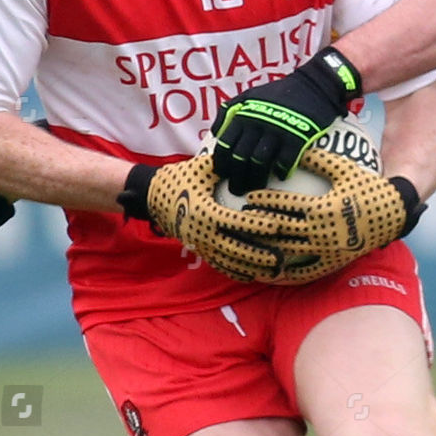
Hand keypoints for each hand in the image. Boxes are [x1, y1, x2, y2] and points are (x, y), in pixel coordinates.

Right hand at [119, 154, 295, 281]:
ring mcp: (200, 244)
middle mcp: (202, 232)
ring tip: (275, 271)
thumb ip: (226, 166)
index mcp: (204, 211)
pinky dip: (236, 272)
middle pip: (236, 248)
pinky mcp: (199, 250)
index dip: (256, 224)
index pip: (235, 221)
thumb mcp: (202, 167)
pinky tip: (253, 276)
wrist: (152, 197)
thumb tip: (252, 159)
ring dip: (252, 267)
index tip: (277, 226)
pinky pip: (219, 265)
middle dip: (260, 255)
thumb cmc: (181, 178)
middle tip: (283, 257)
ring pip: (230, 261)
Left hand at [212, 46, 363, 196]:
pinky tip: (281, 175)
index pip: (226, 144)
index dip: (222, 163)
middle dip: (237, 177)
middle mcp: (257, 124)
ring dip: (257, 179)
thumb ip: (229, 111)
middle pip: (241, 157)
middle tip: (237, 190)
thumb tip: (215, 132)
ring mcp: (277, 131)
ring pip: (260, 162)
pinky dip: (282, 171)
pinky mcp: (297, 137)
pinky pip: (286, 160)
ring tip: (256, 188)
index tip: (223, 175)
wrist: (312, 86)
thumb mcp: (248, 95)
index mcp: (243, 116)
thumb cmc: (278, 94)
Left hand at [239, 149, 424, 284]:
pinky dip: (282, 273)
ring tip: (245, 244)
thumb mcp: (344, 168)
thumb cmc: (367, 187)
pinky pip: (302, 272)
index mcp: (323, 208)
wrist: (394, 214)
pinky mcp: (330, 264)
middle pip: (280, 230)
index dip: (264, 201)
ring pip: (287, 253)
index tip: (248, 197)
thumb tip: (292, 145)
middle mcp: (323, 232)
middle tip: (238, 220)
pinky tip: (267, 271)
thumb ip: (317, 159)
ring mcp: (326, 251)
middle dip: (257, 225)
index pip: (285, 206)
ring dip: (263, 248)